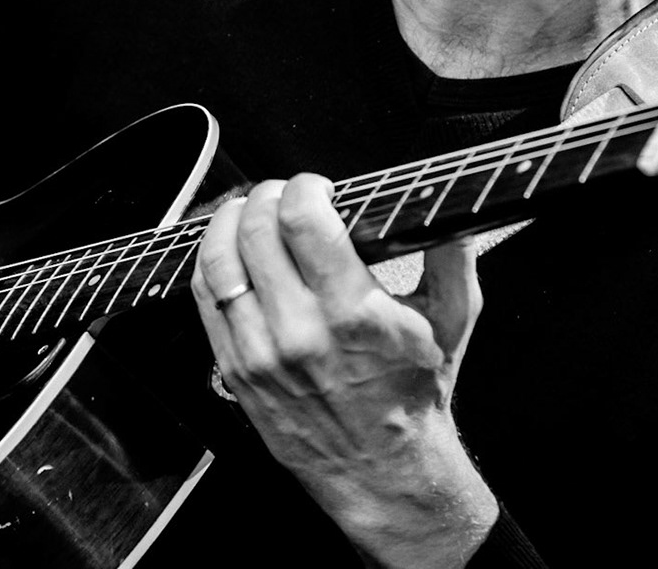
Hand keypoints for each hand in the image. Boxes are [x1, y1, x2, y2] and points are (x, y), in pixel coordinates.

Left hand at [190, 175, 496, 568]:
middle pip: (256, 230)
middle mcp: (299, 332)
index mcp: (353, 314)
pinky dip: (211, 260)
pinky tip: (231, 248)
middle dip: (269, 196)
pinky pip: (204, 298)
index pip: (302, 221)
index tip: (319, 189)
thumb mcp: (452, 320)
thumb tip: (452, 207)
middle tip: (287, 196)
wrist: (382, 469)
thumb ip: (453, 255)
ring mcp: (260, 353)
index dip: (305, 188)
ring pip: (220, 260)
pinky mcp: (235, 369)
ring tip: (252, 211)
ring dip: (231, 220)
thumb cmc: (414, 394)